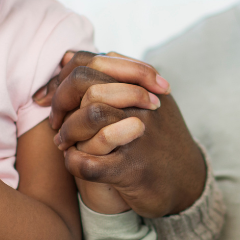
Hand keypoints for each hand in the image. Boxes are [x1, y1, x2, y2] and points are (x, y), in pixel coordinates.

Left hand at [34, 51, 206, 218]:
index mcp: (142, 84)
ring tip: (62, 142)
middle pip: (87, 85)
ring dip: (66, 131)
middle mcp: (143, 104)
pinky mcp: (132, 169)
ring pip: (89, 116)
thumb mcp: (145, 101)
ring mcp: (139, 135)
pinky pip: (89, 162)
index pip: (90, 62)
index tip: (51, 98)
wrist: (188, 182)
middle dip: (61, 103)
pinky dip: (73, 162)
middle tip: (56, 122)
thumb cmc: (156, 140)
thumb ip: (109, 78)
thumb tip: (69, 56)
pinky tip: (74, 162)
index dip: (62, 78)